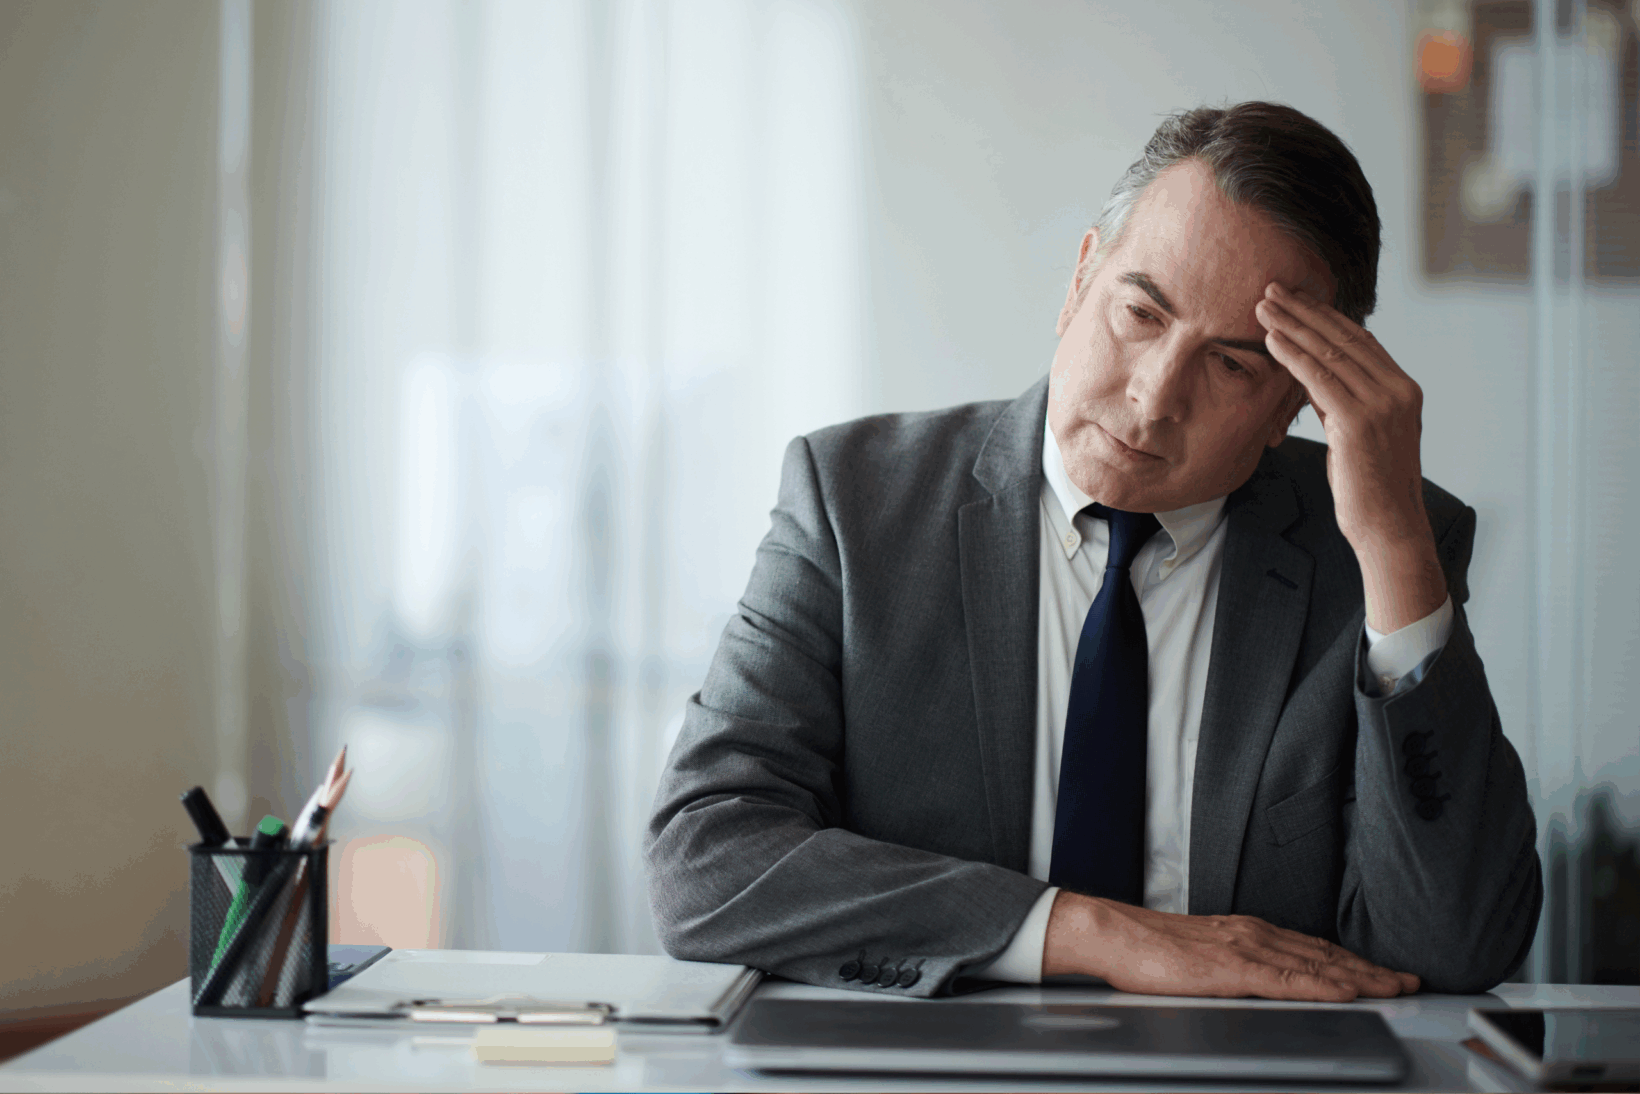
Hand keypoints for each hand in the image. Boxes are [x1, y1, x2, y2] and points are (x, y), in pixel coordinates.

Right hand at [1044, 891, 1419, 1001]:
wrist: (1115, 934)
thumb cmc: (1147, 948)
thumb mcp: (1202, 954)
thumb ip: (1233, 965)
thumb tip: (1255, 984)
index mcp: (1248, 932)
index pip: (1313, 948)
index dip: (1354, 961)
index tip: (1385, 972)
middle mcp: (1255, 934)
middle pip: (1326, 954)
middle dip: (1372, 969)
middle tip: (1410, 981)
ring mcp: (1247, 949)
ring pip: (1317, 964)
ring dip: (1361, 976)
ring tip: (1394, 987)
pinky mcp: (1233, 968)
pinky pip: (1289, 980)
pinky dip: (1325, 985)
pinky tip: (1347, 992)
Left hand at [1255, 283, 1445, 632]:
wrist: (1388, 527)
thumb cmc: (1368, 487)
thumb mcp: (1355, 435)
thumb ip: (1340, 403)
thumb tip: (1312, 379)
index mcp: (1403, 389)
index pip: (1360, 340)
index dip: (1326, 316)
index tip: (1297, 297)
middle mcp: (1398, 390)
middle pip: (1344, 338)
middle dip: (1305, 311)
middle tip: (1272, 288)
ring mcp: (1382, 404)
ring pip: (1329, 353)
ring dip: (1292, 326)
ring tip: (1263, 306)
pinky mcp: (1360, 421)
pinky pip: (1319, 379)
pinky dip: (1292, 356)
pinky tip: (1270, 340)